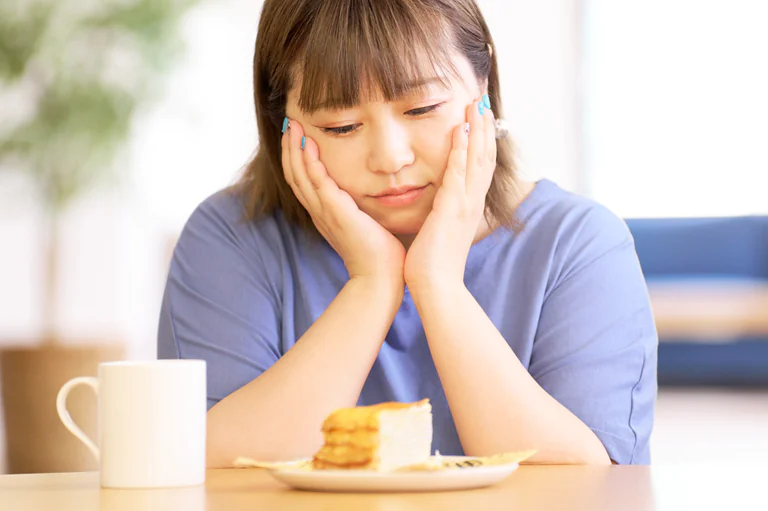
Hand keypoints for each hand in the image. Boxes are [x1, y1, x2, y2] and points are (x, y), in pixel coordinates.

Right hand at [282, 119, 405, 287]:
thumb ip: (364, 210)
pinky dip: (310, 161)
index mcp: (326, 215)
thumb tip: (374, 196)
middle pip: (295, 175)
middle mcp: (320, 212)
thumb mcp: (368, 226)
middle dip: (290, 148)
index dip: (297, 158)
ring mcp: (325, 213)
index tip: (298, 136)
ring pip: (300, 175)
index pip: (304, 181)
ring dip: (294, 149)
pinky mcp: (336, 213)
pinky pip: (318, 182)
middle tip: (289, 122)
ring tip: (293, 125)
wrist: (381, 279)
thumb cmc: (381, 256)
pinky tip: (308, 143)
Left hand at [404, 97, 496, 291]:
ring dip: (477, 131)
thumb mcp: (441, 231)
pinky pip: (458, 175)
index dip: (482, 140)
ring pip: (476, 160)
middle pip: (484, 157)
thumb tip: (438, 204)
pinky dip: (461, 152)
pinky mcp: (451, 210)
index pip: (479, 166)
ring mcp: (464, 205)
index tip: (480, 117)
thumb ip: (442, 213)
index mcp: (468, 206)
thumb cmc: (434, 264)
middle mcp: (472, 202)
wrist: (437, 287)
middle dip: (484, 127)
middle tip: (482, 100)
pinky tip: (460, 132)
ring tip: (476, 104)